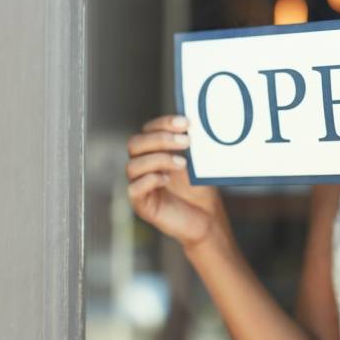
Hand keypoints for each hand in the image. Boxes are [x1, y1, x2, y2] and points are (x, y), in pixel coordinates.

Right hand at [126, 115, 227, 248]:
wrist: (207, 218)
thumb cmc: (200, 189)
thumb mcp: (196, 162)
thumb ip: (189, 144)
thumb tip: (192, 122)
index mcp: (153, 151)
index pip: (148, 130)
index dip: (164, 123)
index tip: (185, 123)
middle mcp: (142, 166)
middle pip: (135, 144)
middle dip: (160, 139)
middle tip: (186, 142)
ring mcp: (139, 185)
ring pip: (133, 165)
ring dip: (159, 159)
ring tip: (182, 164)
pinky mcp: (141, 204)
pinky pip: (133, 189)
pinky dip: (150, 180)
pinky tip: (167, 179)